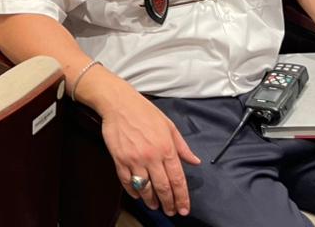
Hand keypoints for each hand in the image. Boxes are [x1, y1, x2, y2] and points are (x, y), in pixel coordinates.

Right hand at [99, 87, 199, 216]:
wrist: (119, 104)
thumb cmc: (145, 112)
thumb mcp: (169, 126)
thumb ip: (182, 147)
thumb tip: (195, 161)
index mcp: (166, 148)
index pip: (178, 179)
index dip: (182, 197)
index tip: (183, 208)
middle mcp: (152, 156)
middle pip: (163, 187)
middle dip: (168, 203)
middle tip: (171, 211)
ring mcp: (134, 159)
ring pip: (145, 187)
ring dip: (151, 200)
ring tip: (155, 206)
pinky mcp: (119, 159)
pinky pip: (127, 181)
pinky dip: (133, 191)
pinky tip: (138, 196)